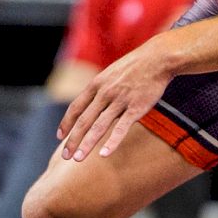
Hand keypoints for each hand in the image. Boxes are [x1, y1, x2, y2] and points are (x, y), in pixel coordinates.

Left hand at [57, 41, 174, 161]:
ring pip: (99, 126)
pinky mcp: (136, 108)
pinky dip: (112, 142)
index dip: (66, 123)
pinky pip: (121, 128)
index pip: (75, 107)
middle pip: (84, 120)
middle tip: (65, 156)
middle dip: (73, 140)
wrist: (157, 58)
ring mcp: (120, 101)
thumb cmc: (135, 66)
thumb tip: (93, 103)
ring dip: (86, 144)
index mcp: (96, 84)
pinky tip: (104, 154)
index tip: (60, 136)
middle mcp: (104, 93)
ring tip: (77, 159)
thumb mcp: (111, 73)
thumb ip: (101, 88)